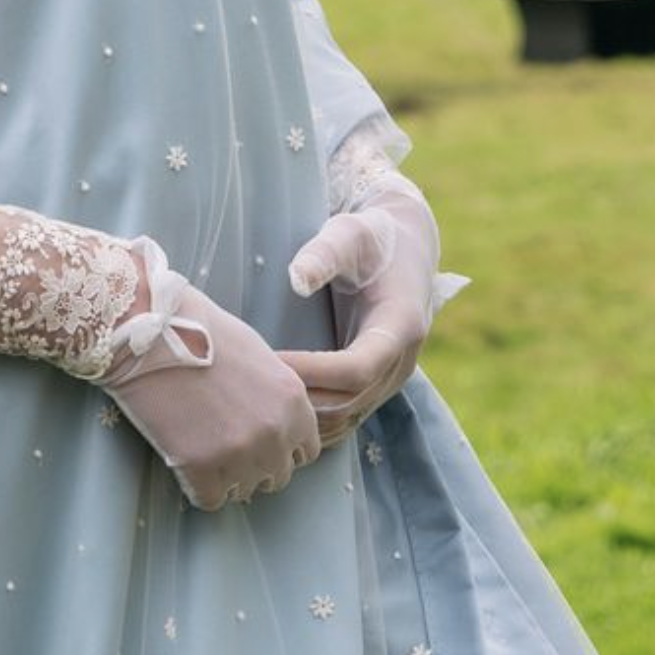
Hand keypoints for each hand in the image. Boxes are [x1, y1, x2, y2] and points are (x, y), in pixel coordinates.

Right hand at [103, 238, 320, 509]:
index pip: (306, 451)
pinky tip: (185, 460)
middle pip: (277, 477)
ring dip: (227, 478)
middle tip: (225, 446)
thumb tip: (274, 419)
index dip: (282, 448)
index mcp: (294, 401)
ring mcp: (240, 454)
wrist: (150, 332)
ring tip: (203, 449)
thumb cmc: (200, 332)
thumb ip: (275, 394)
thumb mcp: (257, 355)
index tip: (259, 441)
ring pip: (244, 491)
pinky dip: (198, 487)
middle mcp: (275, 432)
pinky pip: (210, 500)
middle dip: (255, 466)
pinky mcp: (201, 469)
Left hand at [282, 180, 464, 447]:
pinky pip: (345, 419)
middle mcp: (400, 363)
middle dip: (299, 397)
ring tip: (259, 393)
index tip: (268, 358)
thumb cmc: (370, 238)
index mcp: (400, 326)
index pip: (356, 369)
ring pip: (345, 418)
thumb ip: (324, 253)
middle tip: (252, 382)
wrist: (403, 252)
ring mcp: (390, 380)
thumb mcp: (349, 233)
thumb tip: (296, 280)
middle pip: (347, 402)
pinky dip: (312, 421)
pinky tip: (277, 403)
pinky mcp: (376, 387)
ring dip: (302, 415)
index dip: (311, 371)